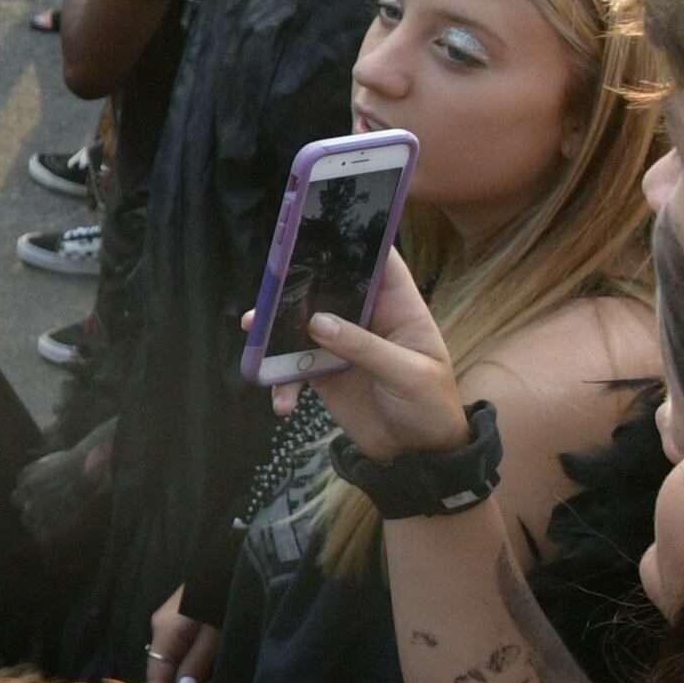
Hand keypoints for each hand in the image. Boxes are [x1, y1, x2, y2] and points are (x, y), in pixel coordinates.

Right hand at [146, 585, 217, 682]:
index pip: (155, 673)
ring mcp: (170, 620)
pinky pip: (183, 647)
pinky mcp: (183, 617)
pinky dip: (195, 661)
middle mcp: (161, 626)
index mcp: (164, 631)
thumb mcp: (215, 636)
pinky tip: (210, 670)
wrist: (232, 565)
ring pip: (176, 658)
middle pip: (165, 667)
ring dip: (192, 676)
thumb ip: (197, 665)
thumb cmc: (224, 600)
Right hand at [272, 242, 468, 452]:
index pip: (380, 261)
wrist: (419, 457)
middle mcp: (367, 319)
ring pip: (301, 322)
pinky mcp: (323, 372)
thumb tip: (317, 322)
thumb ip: (365, 347)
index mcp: (399, 308)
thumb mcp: (409, 375)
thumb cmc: (431, 407)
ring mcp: (342, 344)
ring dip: (275, 328)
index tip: (324, 225)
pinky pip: (292, 366)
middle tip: (270, 280)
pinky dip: (281, 380)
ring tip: (253, 331)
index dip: (358, 239)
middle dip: (297, 282)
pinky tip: (283, 403)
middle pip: (329, 286)